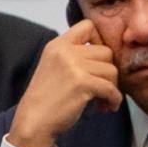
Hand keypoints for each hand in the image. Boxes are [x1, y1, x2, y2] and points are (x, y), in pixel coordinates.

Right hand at [8, 20, 121, 146]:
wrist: (34, 121)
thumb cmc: (48, 97)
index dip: (99, 40)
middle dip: (108, 71)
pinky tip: (108, 107)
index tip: (98, 60)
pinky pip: (111, 88)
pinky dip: (114, 99)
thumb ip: (75, 56)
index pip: (88, 25)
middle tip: (103, 87)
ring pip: (112, 70)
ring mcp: (73, 66)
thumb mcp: (56, 66)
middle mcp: (65, 51)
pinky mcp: (82, 83)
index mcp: (57, 45)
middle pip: (106, 52)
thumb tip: (109, 55)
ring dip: (112, 87)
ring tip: (103, 100)